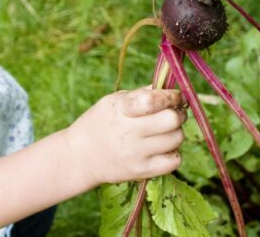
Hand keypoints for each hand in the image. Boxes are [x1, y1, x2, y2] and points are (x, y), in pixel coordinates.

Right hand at [63, 88, 186, 186]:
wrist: (81, 157)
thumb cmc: (101, 122)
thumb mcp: (114, 101)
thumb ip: (143, 93)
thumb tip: (173, 88)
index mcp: (121, 109)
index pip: (153, 101)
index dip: (171, 96)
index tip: (176, 95)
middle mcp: (128, 132)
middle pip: (171, 120)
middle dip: (178, 113)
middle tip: (174, 113)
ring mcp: (135, 154)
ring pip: (176, 139)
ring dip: (176, 132)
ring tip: (164, 132)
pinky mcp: (141, 172)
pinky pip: (174, 162)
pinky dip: (173, 153)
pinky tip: (163, 148)